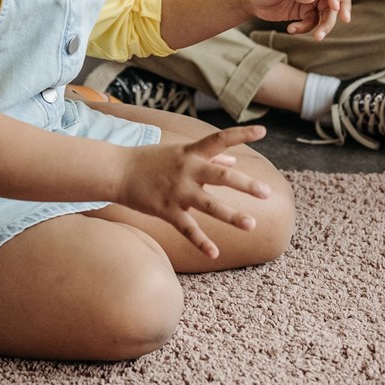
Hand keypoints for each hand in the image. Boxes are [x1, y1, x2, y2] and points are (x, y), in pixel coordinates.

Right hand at [118, 125, 271, 257]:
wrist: (117, 170)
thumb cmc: (151, 160)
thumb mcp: (179, 152)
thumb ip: (209, 156)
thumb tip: (233, 159)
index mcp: (192, 153)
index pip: (220, 139)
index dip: (242, 134)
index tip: (263, 131)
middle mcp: (187, 170)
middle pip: (221, 177)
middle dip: (245, 184)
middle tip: (267, 192)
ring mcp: (178, 192)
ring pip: (209, 205)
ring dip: (231, 216)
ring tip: (251, 225)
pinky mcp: (167, 210)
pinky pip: (188, 228)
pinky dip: (201, 242)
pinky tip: (215, 253)